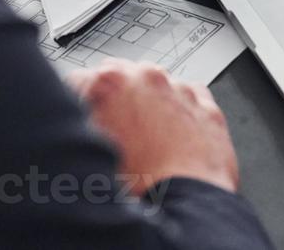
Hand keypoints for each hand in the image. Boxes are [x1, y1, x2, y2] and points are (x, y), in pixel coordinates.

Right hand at [66, 60, 239, 194]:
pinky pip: (189, 97)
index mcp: (109, 84)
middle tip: (116, 134)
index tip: (83, 120)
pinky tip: (174, 138)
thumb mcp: (89, 158)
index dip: (78, 105)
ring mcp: (180, 90)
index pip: (79, 80)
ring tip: (147, 142)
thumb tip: (77, 128)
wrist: (186, 208)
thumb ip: (80, 129)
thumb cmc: (138, 189)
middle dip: (116, 100)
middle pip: (120, 76)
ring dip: (149, 104)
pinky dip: (181, 111)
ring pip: (157, 85)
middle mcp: (146, 78)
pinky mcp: (206, 106)